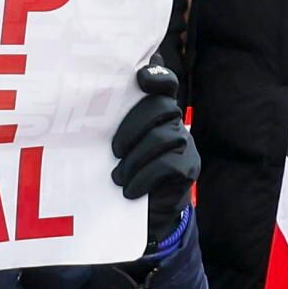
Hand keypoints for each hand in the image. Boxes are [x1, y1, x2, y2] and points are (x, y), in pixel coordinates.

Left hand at [111, 65, 199, 218]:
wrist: (144, 213)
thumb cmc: (127, 169)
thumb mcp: (117, 143)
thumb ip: (113, 119)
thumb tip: (98, 90)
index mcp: (158, 110)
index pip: (165, 83)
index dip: (157, 75)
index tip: (141, 77)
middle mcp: (176, 121)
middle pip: (161, 107)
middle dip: (132, 127)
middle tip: (114, 151)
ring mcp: (185, 144)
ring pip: (161, 138)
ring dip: (134, 160)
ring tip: (118, 177)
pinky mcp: (188, 168)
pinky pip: (167, 165)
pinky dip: (143, 178)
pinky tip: (130, 190)